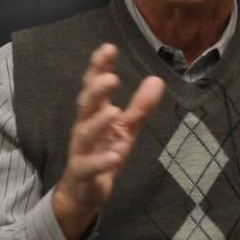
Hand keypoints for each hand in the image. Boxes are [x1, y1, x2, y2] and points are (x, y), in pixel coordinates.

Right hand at [53, 43, 165, 239]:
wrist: (82, 192)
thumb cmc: (103, 152)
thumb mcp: (125, 129)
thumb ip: (140, 106)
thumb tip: (157, 79)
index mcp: (94, 114)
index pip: (94, 86)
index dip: (99, 67)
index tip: (108, 48)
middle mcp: (84, 128)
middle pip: (86, 105)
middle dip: (96, 91)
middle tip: (111, 77)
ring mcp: (81, 151)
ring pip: (85, 134)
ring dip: (98, 122)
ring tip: (114, 111)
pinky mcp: (84, 173)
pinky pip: (90, 167)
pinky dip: (101, 161)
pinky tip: (115, 155)